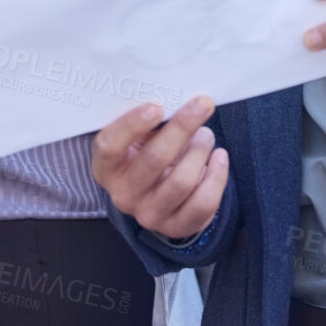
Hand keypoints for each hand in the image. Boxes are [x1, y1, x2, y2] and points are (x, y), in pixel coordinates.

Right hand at [91, 96, 228, 239]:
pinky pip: (203, 203)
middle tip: (202, 106)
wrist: (163, 194)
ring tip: (206, 136)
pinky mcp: (176, 227)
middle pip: (153, 159)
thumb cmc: (150, 156)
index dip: (131, 125)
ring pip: (181, 181)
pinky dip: (217, 176)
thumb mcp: (142, 139)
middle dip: (181, 128)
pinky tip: (219, 157)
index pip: (109, 146)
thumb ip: (151, 122)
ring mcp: (149, 215)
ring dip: (200, 151)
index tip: (156, 107)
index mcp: (106, 168)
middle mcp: (123, 195)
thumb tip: (179, 98)